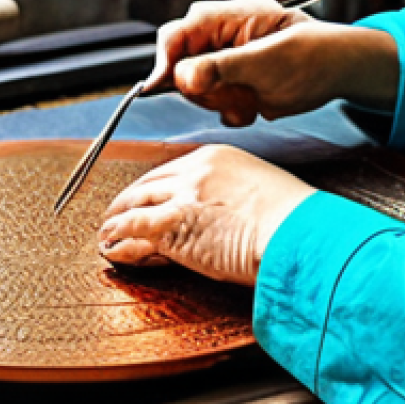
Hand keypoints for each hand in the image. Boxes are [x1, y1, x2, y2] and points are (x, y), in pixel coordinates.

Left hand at [98, 144, 315, 285]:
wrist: (298, 233)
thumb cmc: (292, 221)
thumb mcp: (262, 194)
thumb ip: (236, 198)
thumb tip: (226, 219)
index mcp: (218, 158)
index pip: (175, 171)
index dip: (156, 189)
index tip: (148, 199)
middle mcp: (197, 169)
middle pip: (150, 182)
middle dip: (131, 199)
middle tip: (118, 213)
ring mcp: (183, 194)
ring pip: (136, 201)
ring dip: (117, 219)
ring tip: (106, 232)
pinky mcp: (173, 222)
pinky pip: (134, 227)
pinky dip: (118, 237)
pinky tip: (110, 246)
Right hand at [147, 0, 398, 126]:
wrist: (343, 71)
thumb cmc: (313, 56)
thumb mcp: (265, 64)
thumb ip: (220, 69)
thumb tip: (180, 76)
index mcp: (231, 17)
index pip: (180, 33)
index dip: (165, 59)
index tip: (158, 85)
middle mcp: (225, 33)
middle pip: (183, 62)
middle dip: (203, 87)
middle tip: (230, 97)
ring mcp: (230, 56)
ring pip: (197, 84)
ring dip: (220, 100)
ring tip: (249, 102)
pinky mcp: (236, 76)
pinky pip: (215, 96)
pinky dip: (230, 107)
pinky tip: (252, 108)